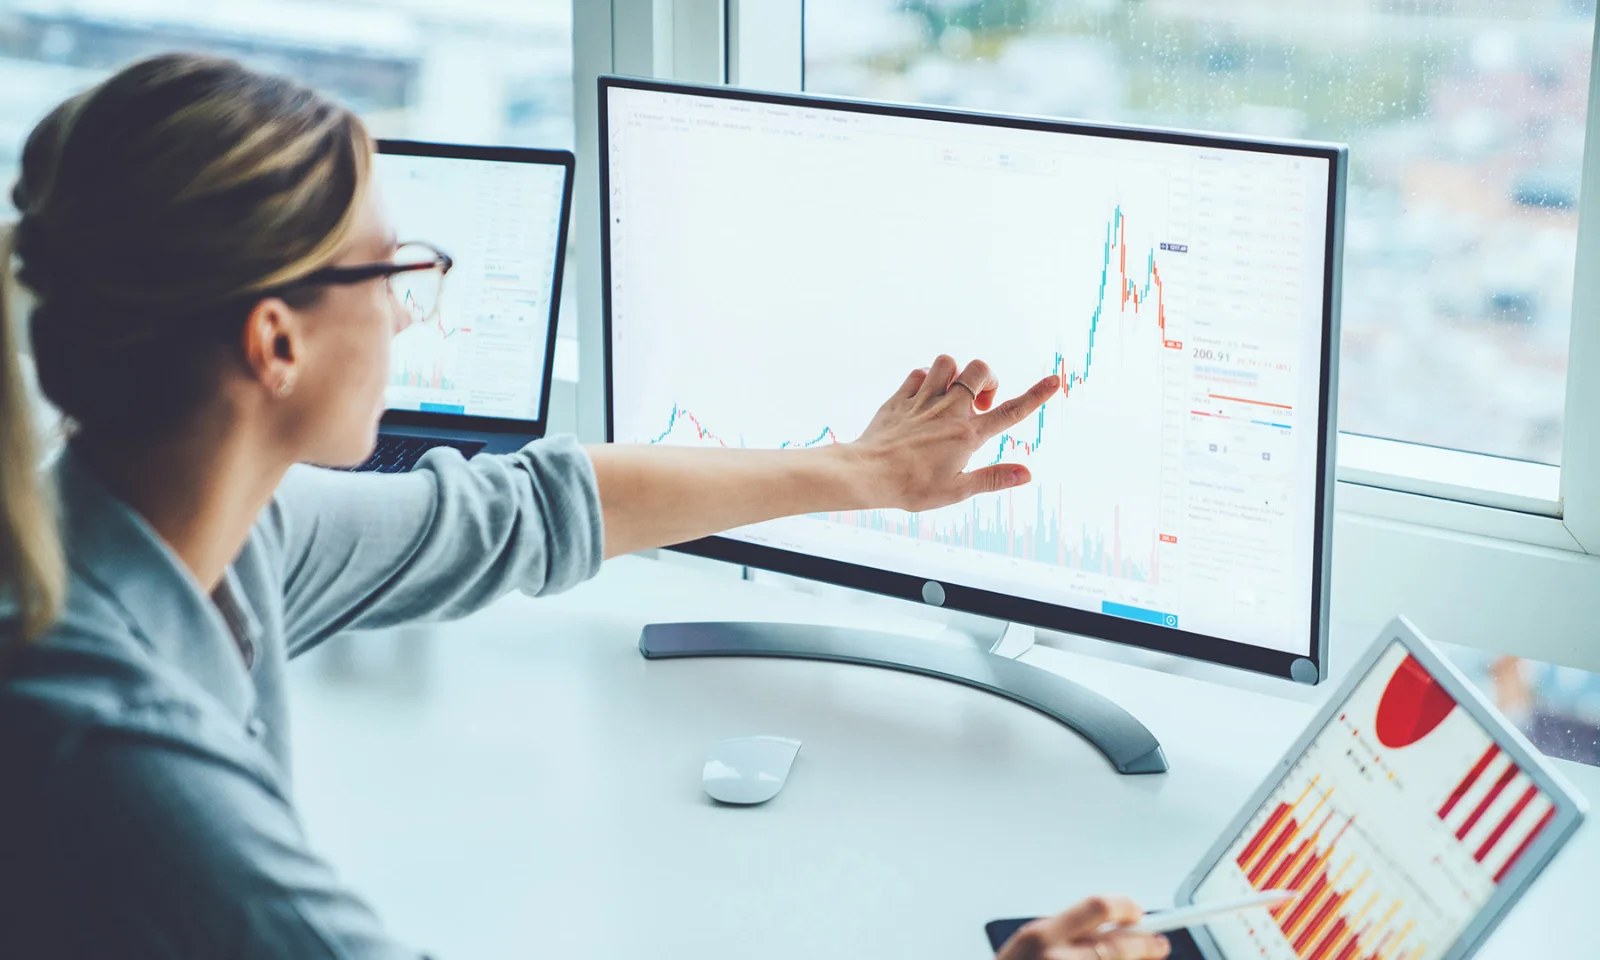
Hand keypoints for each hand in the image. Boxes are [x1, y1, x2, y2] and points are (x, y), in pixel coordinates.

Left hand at [850, 354, 1058, 511]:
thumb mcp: (956, 490)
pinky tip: (925, 397)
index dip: (1036, 396)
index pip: (1010, 412)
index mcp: (967, 435)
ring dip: (956, 373)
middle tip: (980, 403)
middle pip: (980, 370)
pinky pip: (919, 373)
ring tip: (952, 395)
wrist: (867, 474)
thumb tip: (1027, 475)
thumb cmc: (912, 487)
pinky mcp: (901, 398)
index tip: (1055, 380)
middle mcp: (949, 411)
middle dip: (988, 378)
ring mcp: (924, 401)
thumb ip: (993, 479)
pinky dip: (926, 379)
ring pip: (948, 362)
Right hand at [997, 897, 1171, 959]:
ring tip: (1142, 959)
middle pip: (1118, 945)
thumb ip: (1068, 932)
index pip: (1098, 908)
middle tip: (1158, 944)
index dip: (1125, 907)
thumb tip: (1114, 926)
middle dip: (1146, 944)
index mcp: (1042, 935)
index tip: (1138, 913)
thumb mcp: (1032, 944)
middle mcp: (1056, 958)